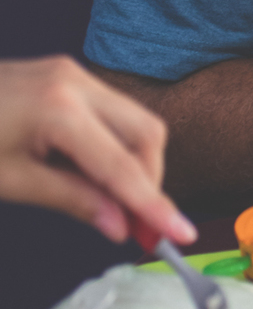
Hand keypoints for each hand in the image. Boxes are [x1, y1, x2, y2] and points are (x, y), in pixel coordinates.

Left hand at [0, 57, 195, 245]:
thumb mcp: (10, 182)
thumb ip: (71, 200)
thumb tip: (119, 226)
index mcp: (61, 110)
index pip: (123, 166)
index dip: (154, 205)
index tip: (179, 235)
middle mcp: (77, 81)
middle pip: (146, 132)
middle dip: (150, 180)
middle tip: (139, 226)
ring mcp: (72, 72)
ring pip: (134, 119)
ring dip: (135, 163)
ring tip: (116, 205)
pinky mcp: (65, 74)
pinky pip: (110, 111)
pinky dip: (114, 145)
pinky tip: (96, 176)